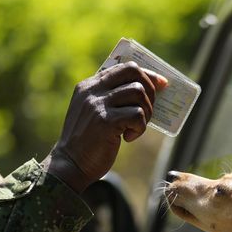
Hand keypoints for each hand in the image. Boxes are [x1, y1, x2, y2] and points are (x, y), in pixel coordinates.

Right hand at [47, 62, 167, 192]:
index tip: (161, 84)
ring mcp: (98, 105)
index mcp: (88, 86)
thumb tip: (149, 89)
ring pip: (138, 92)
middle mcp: (92, 91)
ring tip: (136, 126)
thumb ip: (110, 98)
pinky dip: (140, 127)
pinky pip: (137, 114)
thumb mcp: (93, 112)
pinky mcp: (106, 121)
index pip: (124, 67)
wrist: (70, 164)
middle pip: (134, 72)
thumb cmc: (87, 141)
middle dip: (150, 89)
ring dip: (146, 111)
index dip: (147, 74)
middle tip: (148, 109)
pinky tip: (128, 138)